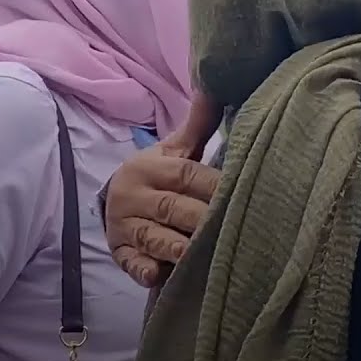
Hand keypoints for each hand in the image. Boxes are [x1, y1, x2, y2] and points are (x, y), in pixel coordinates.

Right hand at [107, 94, 223, 286]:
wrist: (116, 201)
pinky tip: (160, 274)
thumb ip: (196, 126)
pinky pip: (131, 264)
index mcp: (149, 167)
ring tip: (202, 253)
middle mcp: (132, 195)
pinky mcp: (119, 254)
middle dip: (203, 219)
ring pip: (154, 237)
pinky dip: (145, 270)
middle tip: (232, 228)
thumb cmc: (159, 177)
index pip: (187, 175)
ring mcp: (124, 227)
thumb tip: (212, 86)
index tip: (244, 192)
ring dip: (178, 247)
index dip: (215, 186)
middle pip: (173, 208)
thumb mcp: (173, 151)